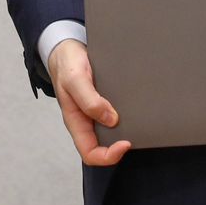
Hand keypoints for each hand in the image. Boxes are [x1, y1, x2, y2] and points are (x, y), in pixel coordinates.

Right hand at [48, 39, 131, 166]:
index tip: (125, 142)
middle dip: (120, 145)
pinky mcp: (105, 103)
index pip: (90, 153)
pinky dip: (127, 115)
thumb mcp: (74, 79)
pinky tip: (135, 107)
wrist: (68, 49)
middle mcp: (87, 121)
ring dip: (126, 130)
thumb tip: (111, 119)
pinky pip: (116, 116)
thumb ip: (89, 100)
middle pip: (104, 147)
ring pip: (112, 133)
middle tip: (136, 132)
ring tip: (139, 120)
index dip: (109, 155)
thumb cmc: (66, 65)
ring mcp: (96, 113)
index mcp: (76, 122)